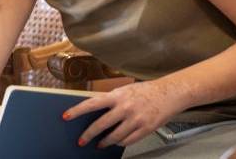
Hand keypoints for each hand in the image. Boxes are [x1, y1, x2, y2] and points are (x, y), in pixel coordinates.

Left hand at [63, 80, 188, 147]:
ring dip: (105, 142)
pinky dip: (120, 142)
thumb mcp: (124, 90)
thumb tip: (93, 109)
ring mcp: (136, 119)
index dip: (77, 111)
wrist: (169, 93)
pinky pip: (128, 140)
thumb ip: (110, 100)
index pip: (92, 103)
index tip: (66, 116)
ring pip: (115, 136)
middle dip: (89, 134)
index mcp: (117, 96)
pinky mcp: (146, 128)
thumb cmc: (145, 91)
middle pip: (101, 124)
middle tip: (81, 140)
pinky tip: (116, 142)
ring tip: (100, 144)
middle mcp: (125, 107)